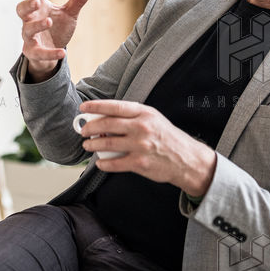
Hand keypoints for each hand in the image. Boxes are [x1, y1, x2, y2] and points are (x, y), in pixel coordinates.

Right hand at [16, 0, 93, 79]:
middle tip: (36, 2)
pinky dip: (50, 53)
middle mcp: (30, 20)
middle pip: (21, 10)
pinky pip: (38, 53)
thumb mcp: (69, 13)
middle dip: (27, 5)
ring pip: (27, 30)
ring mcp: (30, 36)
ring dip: (36, 25)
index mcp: (38, 8)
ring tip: (49, 21)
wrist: (53, 50)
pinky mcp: (33, 52)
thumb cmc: (57, 27)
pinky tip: (62, 53)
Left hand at [77, 99, 216, 197]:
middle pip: (107, 124)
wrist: (186, 159)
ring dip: (93, 145)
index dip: (96, 106)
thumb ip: (132, 117)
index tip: (84, 108)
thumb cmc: (167, 137)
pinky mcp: (139, 163)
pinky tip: (100, 162)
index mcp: (144, 113)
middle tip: (83, 130)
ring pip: (107, 143)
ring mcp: (140, 146)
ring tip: (88, 145)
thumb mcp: (153, 118)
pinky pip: (115, 163)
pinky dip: (104, 163)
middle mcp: (141, 127)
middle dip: (90, 127)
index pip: (115, 107)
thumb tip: (107, 118)